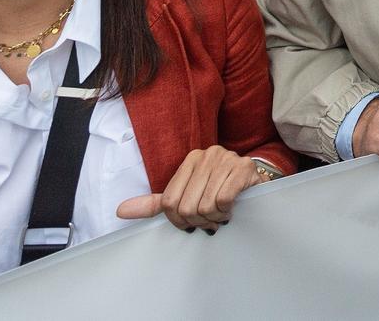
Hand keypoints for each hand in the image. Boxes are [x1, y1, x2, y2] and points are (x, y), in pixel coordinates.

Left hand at [115, 145, 265, 232]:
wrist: (257, 183)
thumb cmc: (220, 190)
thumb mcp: (187, 195)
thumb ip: (155, 204)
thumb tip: (120, 211)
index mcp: (190, 160)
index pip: (169, 202)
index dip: (179, 221)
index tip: (191, 223)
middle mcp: (207, 155)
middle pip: (186, 207)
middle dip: (198, 222)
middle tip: (210, 221)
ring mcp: (226, 159)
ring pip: (205, 206)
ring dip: (215, 218)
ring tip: (222, 214)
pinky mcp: (244, 168)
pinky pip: (223, 200)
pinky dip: (227, 211)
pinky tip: (233, 208)